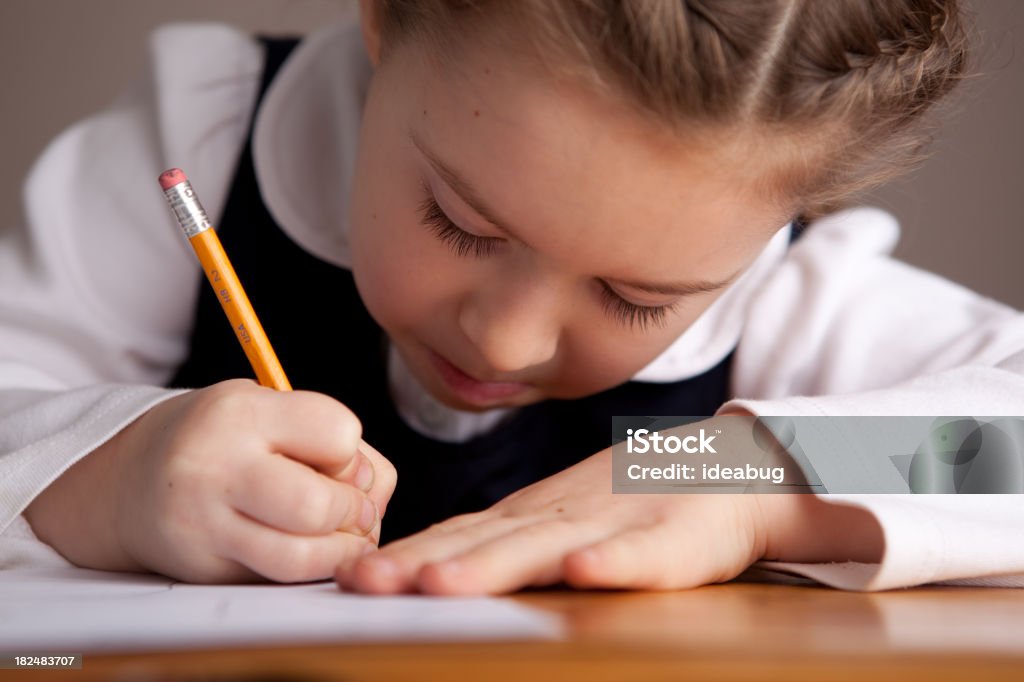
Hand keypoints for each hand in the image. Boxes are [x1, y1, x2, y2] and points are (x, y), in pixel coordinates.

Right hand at [25, 379, 396, 582]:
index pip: (337, 432)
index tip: (337, 454)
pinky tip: (310, 548)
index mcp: (239, 413)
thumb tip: (374, 497)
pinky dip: (311, 567)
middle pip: (319, 506)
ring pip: (302, 558)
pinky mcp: (204, 569)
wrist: (130, 480)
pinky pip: (281, 579)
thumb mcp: (268, 410)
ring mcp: (204, 527)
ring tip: (344, 534)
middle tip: (354, 507)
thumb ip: (330, 441)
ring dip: (341, 550)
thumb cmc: (222, 439)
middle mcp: (214, 469)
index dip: (351, 449)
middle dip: (354, 510)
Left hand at [336, 418, 882, 594]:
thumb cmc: (634, 498)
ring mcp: (617, 522)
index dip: (405, 555)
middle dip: (421, 564)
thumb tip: (427, 566)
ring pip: (548, 549)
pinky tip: (584, 575)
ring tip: (439, 587)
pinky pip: (645, 554)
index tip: (350, 577)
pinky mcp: (676, 537)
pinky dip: (614, 562)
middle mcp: (564, 516)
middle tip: (365, 583)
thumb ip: (503, 540)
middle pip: (485, 544)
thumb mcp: (560, 516)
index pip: (460, 535)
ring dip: (491, 568)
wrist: (731, 467)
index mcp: (535, 516)